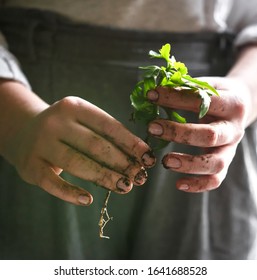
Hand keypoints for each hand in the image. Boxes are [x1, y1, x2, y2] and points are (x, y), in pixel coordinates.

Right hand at [6, 96, 155, 204]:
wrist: (24, 131)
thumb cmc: (65, 129)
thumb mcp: (82, 121)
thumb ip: (106, 135)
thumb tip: (139, 157)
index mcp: (74, 107)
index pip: (109, 126)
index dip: (131, 143)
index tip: (149, 158)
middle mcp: (56, 122)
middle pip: (96, 145)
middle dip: (122, 163)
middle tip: (140, 177)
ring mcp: (41, 144)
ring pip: (78, 163)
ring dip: (105, 177)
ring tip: (125, 187)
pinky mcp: (31, 166)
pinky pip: (53, 183)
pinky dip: (71, 194)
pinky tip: (88, 200)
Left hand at [147, 77, 249, 191]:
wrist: (240, 106)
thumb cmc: (217, 94)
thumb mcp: (207, 85)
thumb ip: (186, 88)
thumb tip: (153, 92)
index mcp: (232, 104)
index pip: (203, 102)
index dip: (176, 98)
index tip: (152, 96)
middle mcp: (235, 129)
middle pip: (209, 136)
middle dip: (178, 133)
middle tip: (153, 128)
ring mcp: (231, 148)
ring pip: (215, 163)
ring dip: (188, 164)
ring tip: (166, 162)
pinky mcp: (226, 162)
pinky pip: (215, 179)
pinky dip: (198, 184)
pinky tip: (178, 184)